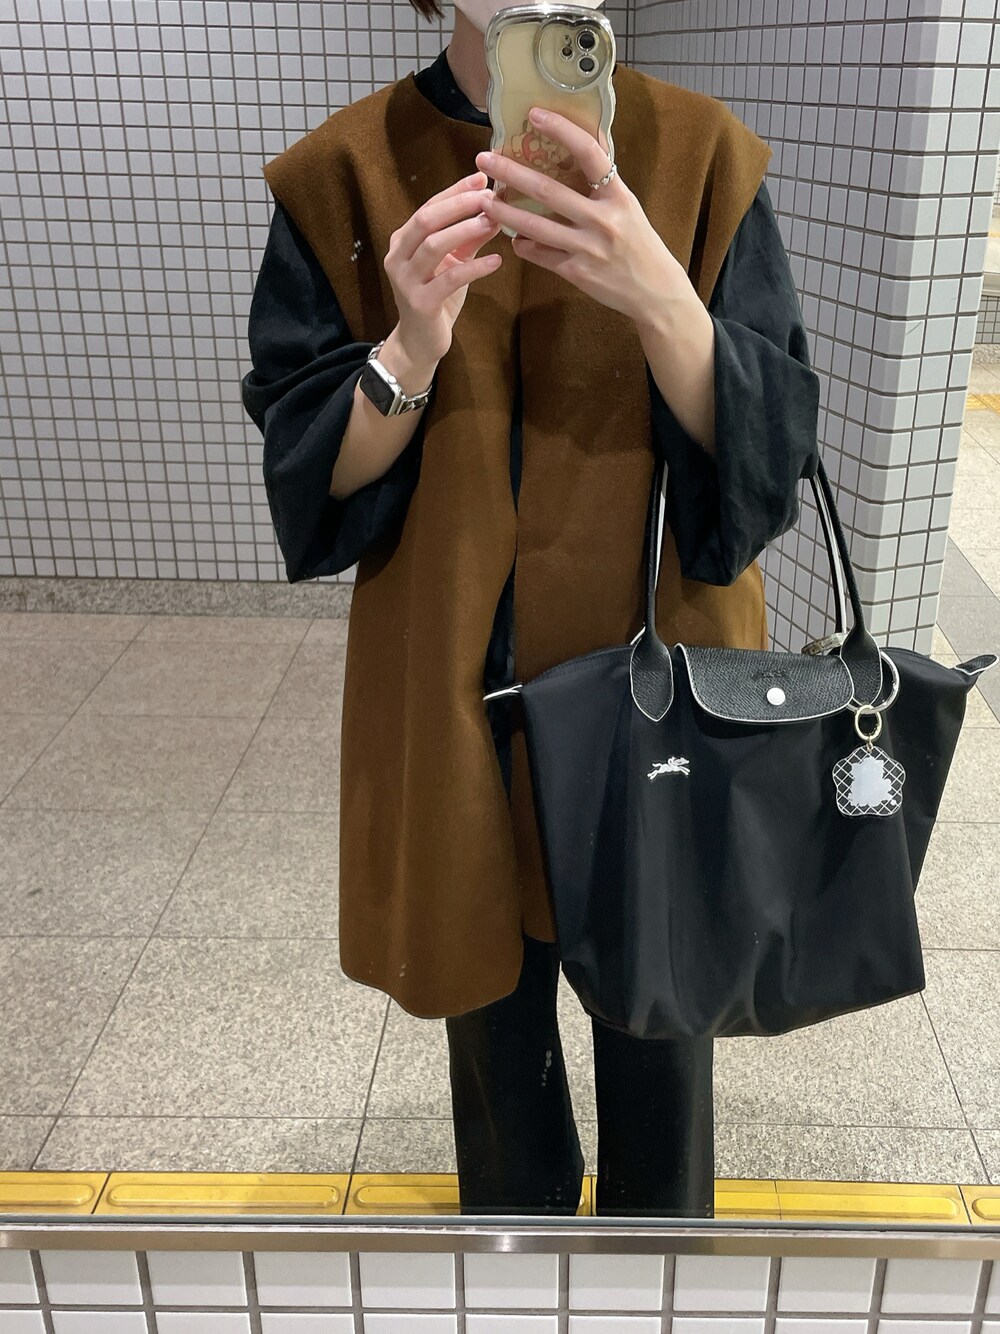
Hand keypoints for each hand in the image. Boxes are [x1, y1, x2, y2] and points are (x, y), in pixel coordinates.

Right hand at [384, 170, 504, 363]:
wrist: (421, 341)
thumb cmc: (438, 297)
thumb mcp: (454, 263)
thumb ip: (470, 238)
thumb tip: (495, 211)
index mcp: (403, 240)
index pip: (429, 207)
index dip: (455, 191)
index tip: (483, 178)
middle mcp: (398, 256)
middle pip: (427, 220)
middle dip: (459, 205)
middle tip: (490, 197)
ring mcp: (406, 280)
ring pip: (434, 245)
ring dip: (465, 230)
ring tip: (494, 222)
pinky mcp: (420, 303)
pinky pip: (450, 279)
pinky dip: (475, 268)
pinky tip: (496, 261)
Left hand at [475, 109, 690, 324]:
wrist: (655, 291)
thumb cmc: (640, 244)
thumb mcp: (628, 206)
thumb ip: (605, 181)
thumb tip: (587, 139)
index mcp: (618, 196)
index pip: (589, 153)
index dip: (562, 130)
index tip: (534, 114)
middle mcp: (603, 219)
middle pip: (548, 190)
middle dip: (511, 173)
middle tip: (484, 159)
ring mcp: (588, 248)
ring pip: (536, 226)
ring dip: (506, 212)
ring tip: (484, 201)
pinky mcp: (577, 273)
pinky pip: (541, 256)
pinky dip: (524, 246)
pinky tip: (513, 238)